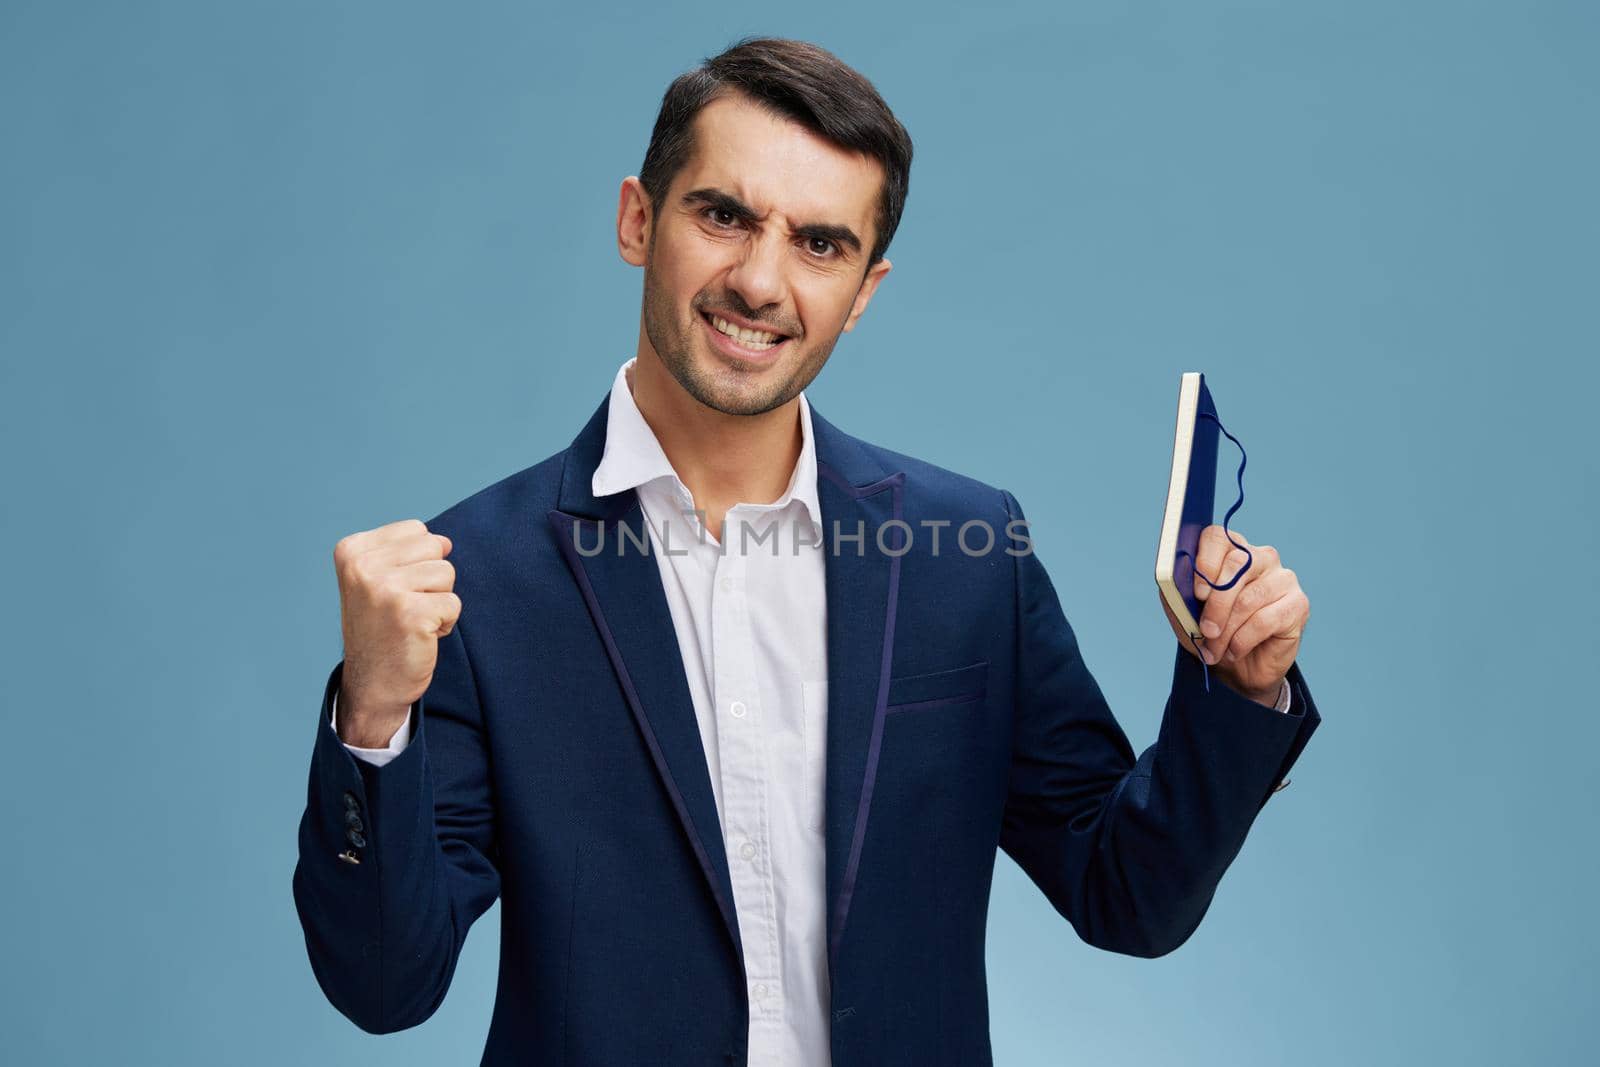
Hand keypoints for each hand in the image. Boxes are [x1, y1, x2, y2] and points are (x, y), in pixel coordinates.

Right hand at [332, 519, 459, 746]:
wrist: (373, 684)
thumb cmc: (382, 629)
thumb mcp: (380, 579)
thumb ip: (407, 552)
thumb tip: (446, 542)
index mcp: (352, 550)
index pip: (416, 530)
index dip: (416, 562)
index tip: (393, 591)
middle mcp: (363, 566)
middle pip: (434, 546)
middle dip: (431, 579)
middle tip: (405, 608)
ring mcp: (384, 589)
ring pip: (447, 573)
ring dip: (439, 601)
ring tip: (412, 621)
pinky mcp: (410, 613)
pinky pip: (454, 603)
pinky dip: (445, 623)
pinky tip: (420, 636)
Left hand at [1160, 524, 1309, 702]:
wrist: (1239, 669)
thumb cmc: (1211, 633)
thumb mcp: (1185, 613)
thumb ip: (1177, 592)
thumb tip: (1172, 577)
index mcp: (1229, 550)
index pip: (1217, 536)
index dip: (1206, 562)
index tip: (1197, 593)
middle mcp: (1260, 557)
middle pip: (1236, 565)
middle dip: (1216, 605)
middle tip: (1205, 632)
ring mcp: (1283, 578)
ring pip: (1249, 598)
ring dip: (1226, 630)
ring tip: (1215, 649)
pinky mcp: (1298, 603)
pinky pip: (1265, 620)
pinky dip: (1243, 640)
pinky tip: (1235, 650)